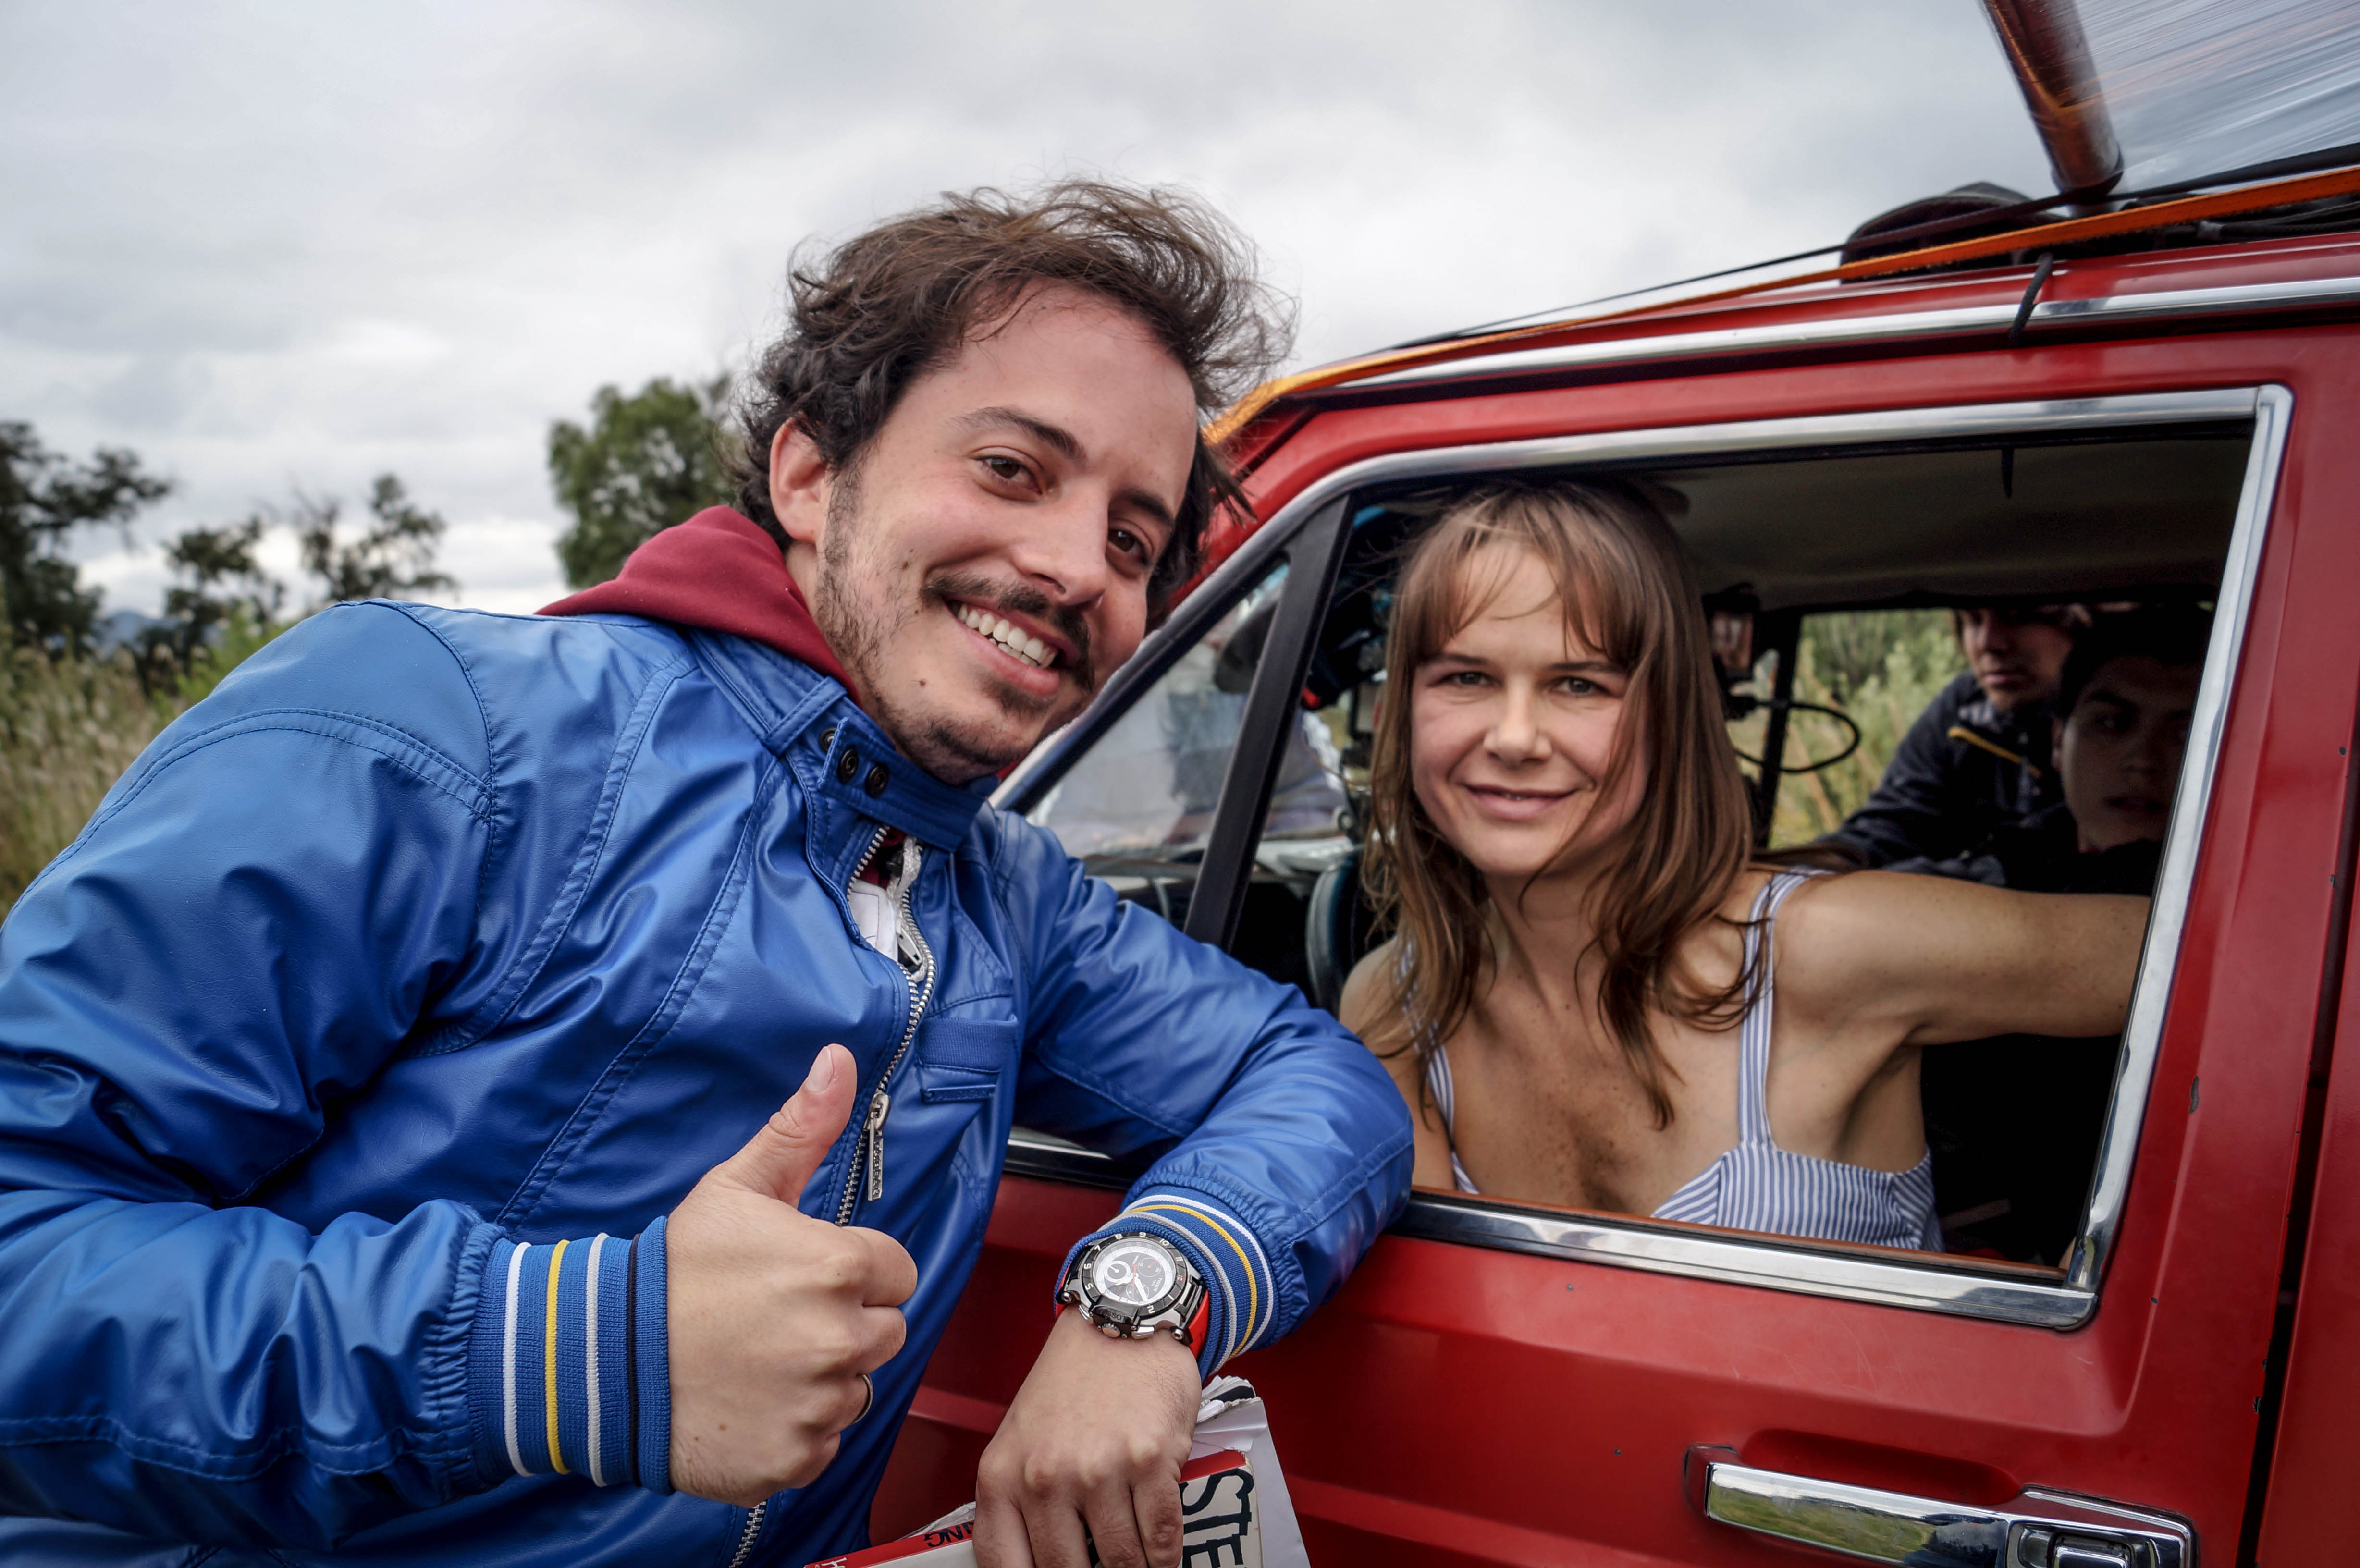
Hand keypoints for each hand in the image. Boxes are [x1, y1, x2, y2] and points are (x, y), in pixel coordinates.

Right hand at [666, 1044, 917, 1504]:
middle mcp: (839, 1339)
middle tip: (776, 1320)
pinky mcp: (794, 1459)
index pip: (895, 1271)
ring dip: (821, 1380)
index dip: (853, 1271)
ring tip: (758, 1362)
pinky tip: (750, 1406)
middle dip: (843, 1325)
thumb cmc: (675, 1269)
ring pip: (857, 1389)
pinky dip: (794, 1432)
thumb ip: (802, 1128)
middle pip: (885, 1332)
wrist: (600, 1360)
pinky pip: (824, 1444)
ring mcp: (817, 1405)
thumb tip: (840, 1059)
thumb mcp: (737, 1187)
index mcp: (838, 1267)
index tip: (803, 1275)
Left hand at [973, 1305, 1201, 1567]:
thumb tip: (1037, 1563)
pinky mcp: (1149, 1460)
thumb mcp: (1019, 1440)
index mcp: (1002, 1475)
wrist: (1120, 1321)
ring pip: (1122, 1561)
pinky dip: (1166, 1557)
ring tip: (1139, 1565)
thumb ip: (1019, 1502)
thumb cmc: (1071, 1383)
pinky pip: (1162, 1537)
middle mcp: (1045, 1477)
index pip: (1003, 1566)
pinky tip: (1163, 1556)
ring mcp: (1099, 1470)